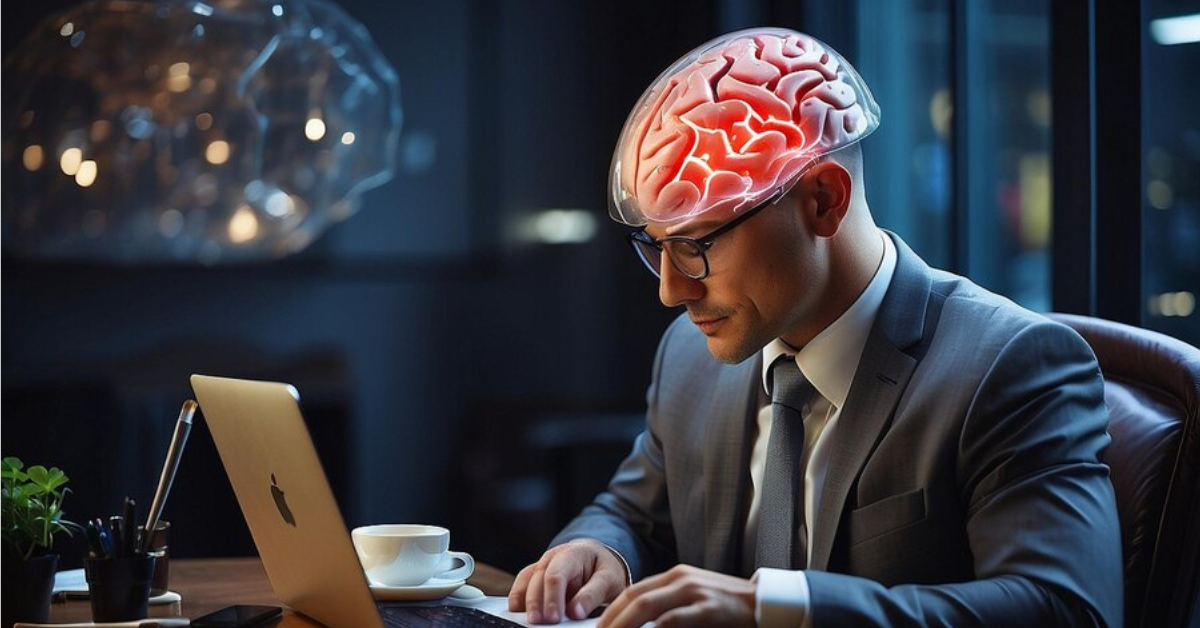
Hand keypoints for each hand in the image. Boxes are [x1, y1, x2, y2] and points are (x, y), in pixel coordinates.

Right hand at [508, 539, 628, 623]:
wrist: (596, 559)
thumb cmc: (603, 570)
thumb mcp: (608, 579)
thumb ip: (592, 595)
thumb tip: (575, 613)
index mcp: (573, 553)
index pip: (557, 575)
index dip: (553, 598)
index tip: (554, 618)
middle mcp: (553, 557)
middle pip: (539, 579)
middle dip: (537, 602)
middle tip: (538, 622)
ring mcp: (542, 565)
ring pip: (527, 580)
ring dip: (524, 601)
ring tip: (527, 620)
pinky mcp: (535, 575)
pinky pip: (522, 584)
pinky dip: (518, 597)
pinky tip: (517, 611)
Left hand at [597, 565, 755, 627]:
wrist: (765, 603)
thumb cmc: (726, 607)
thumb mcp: (693, 599)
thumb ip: (668, 606)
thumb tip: (639, 625)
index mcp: (675, 576)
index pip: (633, 591)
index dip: (611, 611)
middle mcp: (681, 579)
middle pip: (634, 598)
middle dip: (611, 620)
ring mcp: (694, 592)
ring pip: (647, 606)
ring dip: (624, 626)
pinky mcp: (708, 608)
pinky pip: (673, 620)